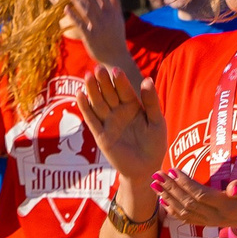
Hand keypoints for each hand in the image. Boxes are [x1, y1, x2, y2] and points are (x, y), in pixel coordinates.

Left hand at [59, 0, 129, 68]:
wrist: (116, 56)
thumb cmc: (116, 36)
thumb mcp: (118, 17)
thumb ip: (114, 1)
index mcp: (112, 11)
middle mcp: (105, 17)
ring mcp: (98, 27)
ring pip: (85, 9)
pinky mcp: (90, 37)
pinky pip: (80, 24)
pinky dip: (73, 15)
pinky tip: (65, 8)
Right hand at [79, 64, 166, 185]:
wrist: (146, 168)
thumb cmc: (155, 144)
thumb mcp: (157, 121)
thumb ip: (151, 101)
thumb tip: (147, 79)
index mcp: (133, 105)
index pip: (125, 90)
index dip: (120, 81)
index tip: (116, 70)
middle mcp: (119, 111)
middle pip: (109, 93)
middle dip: (103, 82)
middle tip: (98, 69)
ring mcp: (109, 122)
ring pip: (98, 103)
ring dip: (92, 90)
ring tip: (87, 76)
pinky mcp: (101, 135)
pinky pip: (92, 120)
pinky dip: (85, 108)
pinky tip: (80, 95)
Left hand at [153, 168, 236, 235]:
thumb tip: (232, 187)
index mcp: (226, 205)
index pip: (199, 194)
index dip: (184, 183)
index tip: (172, 170)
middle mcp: (216, 215)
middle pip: (187, 202)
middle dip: (170, 188)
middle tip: (156, 174)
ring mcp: (211, 221)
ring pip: (184, 211)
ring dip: (168, 198)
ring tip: (154, 185)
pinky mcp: (209, 223)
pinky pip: (187, 219)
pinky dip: (173, 211)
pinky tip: (163, 203)